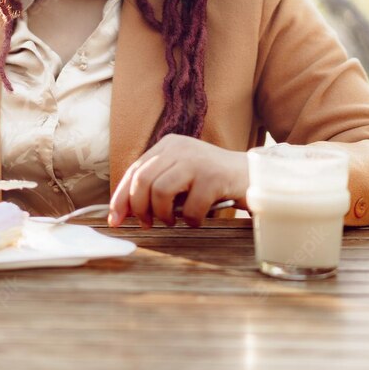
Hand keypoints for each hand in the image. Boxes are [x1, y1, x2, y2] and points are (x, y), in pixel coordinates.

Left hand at [108, 133, 248, 228]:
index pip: (134, 170)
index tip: (115, 220)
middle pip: (142, 180)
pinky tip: (197, 219)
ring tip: (173, 221)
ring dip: (163, 215)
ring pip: (160, 191)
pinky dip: (190, 220)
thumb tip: (124, 211)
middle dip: (139, 208)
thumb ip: (155, 186)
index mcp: (168, 145)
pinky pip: (189, 207)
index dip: (121, 197)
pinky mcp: (214, 177)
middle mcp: (179, 148)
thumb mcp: (180, 176)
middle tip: (148, 224)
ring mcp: (197, 161)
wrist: (253, 176)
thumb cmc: (212, 182)